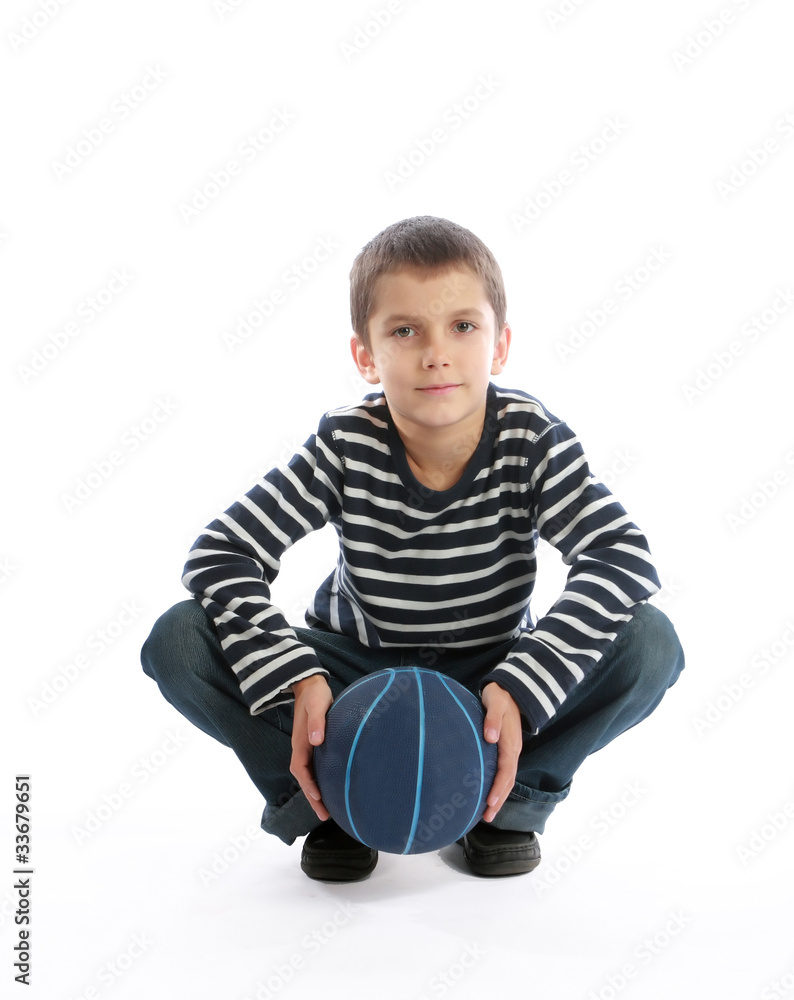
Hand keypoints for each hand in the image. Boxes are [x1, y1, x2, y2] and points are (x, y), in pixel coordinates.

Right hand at [289, 674, 333, 820]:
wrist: (310, 685)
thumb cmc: (315, 695)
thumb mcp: (317, 706)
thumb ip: (317, 722)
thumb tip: (316, 741)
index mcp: (301, 742)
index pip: (301, 769)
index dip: (308, 784)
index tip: (318, 797)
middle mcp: (301, 747)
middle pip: (303, 778)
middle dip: (312, 797)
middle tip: (324, 815)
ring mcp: (306, 747)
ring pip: (307, 775)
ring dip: (315, 792)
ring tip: (326, 810)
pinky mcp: (312, 745)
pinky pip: (313, 768)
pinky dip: (318, 781)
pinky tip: (328, 788)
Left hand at [480, 682, 522, 822]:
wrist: (509, 690)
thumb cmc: (499, 696)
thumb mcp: (495, 702)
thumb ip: (492, 719)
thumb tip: (491, 737)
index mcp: (510, 742)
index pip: (506, 771)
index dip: (498, 787)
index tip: (489, 802)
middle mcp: (513, 750)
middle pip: (508, 780)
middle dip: (498, 800)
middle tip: (486, 817)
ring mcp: (511, 751)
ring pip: (507, 779)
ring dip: (499, 797)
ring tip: (487, 813)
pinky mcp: (506, 750)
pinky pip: (504, 773)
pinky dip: (499, 786)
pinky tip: (489, 794)